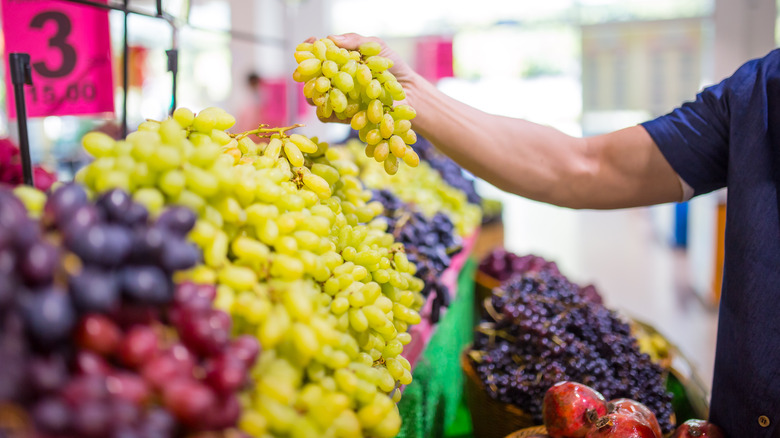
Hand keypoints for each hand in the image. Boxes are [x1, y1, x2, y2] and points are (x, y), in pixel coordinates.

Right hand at [302, 34, 417, 123]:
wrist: (408, 93)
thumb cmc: (393, 68)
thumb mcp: (376, 47)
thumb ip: (355, 41)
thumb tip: (331, 38)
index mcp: (340, 62)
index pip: (319, 54)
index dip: (311, 48)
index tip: (310, 42)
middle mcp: (335, 80)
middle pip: (310, 76)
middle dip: (307, 72)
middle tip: (308, 69)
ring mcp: (338, 98)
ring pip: (315, 97)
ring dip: (314, 92)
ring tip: (321, 88)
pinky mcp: (343, 116)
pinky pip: (326, 116)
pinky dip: (325, 111)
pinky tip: (332, 106)